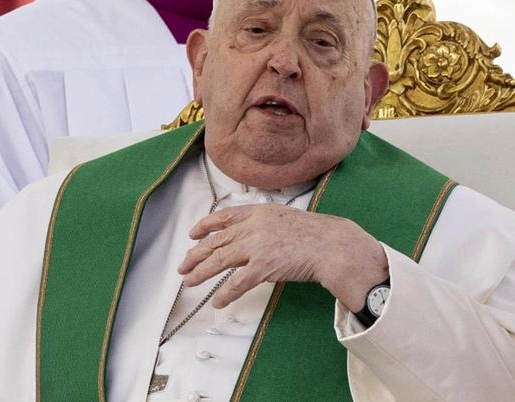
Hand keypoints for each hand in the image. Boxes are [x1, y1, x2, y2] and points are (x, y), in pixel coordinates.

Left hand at [178, 204, 389, 310]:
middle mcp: (253, 227)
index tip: (193, 234)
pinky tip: (217, 302)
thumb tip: (247, 235)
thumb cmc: (313, 234)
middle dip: (196, 254)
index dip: (205, 226)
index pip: (224, 217)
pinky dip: (225, 293)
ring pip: (220, 260)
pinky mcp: (264, 266)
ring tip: (189, 282)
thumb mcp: (283, 218)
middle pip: (217, 241)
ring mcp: (257, 246)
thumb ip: (263, 224)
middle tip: (183, 266)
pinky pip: (238, 283)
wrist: (331, 244)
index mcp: (258, 212)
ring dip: (201, 272)